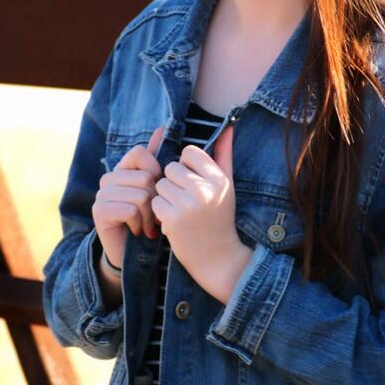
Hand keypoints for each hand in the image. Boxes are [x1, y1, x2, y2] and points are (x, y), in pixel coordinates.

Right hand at [92, 125, 163, 268]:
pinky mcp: (99, 211)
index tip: (157, 192)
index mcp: (122, 169)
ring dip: (149, 215)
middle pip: (144, 177)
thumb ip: (156, 159)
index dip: (155, 171)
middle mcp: (109, 178)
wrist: (133, 253)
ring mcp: (101, 194)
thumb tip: (162, 128)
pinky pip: (130, 209)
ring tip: (146, 225)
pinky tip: (136, 230)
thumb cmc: (148, 219)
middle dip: (155, 200)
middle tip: (152, 215)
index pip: (141, 153)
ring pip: (140, 194)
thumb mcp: (155, 189)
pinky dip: (139, 223)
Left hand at [151, 126, 252, 302]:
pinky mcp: (173, 219)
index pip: (189, 152)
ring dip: (165, 196)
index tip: (191, 181)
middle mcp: (205, 190)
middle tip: (184, 198)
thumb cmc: (220, 218)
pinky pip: (155, 202)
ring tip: (179, 210)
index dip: (186, 165)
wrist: (217, 257)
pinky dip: (160, 211)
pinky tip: (173, 221)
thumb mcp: (226, 186)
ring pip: (161, 184)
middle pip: (171, 167)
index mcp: (218, 179)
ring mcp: (188, 205)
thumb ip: (224, 155)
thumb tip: (229, 127)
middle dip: (173, 182)